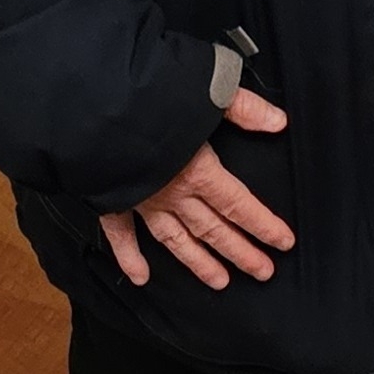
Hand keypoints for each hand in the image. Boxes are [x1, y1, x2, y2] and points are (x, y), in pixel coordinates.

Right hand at [99, 88, 292, 291]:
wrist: (90, 109)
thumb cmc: (149, 96)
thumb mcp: (206, 90)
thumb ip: (243, 108)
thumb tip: (279, 121)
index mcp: (200, 171)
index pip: (240, 206)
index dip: (264, 226)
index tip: (284, 244)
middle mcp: (174, 194)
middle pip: (215, 231)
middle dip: (241, 254)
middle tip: (263, 274)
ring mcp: (142, 202)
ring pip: (177, 241)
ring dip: (199, 263)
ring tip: (220, 283)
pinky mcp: (112, 201)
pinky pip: (121, 236)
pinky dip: (130, 258)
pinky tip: (141, 278)